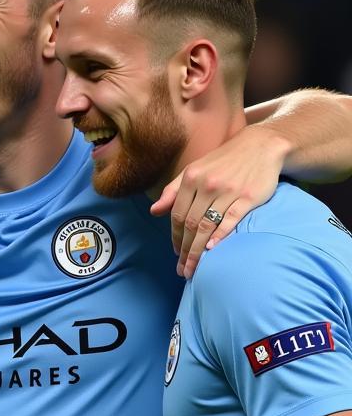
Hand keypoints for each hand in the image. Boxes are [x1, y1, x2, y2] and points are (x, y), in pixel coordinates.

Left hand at [150, 127, 285, 278]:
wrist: (261, 146)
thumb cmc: (223, 162)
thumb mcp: (194, 170)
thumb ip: (173, 191)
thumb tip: (153, 211)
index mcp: (191, 178)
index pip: (178, 215)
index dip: (175, 237)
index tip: (176, 253)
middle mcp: (208, 185)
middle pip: (191, 224)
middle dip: (185, 250)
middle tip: (183, 270)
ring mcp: (229, 191)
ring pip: (207, 225)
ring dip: (199, 250)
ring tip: (194, 268)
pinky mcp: (249, 196)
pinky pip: (232, 219)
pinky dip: (220, 235)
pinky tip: (213, 249)